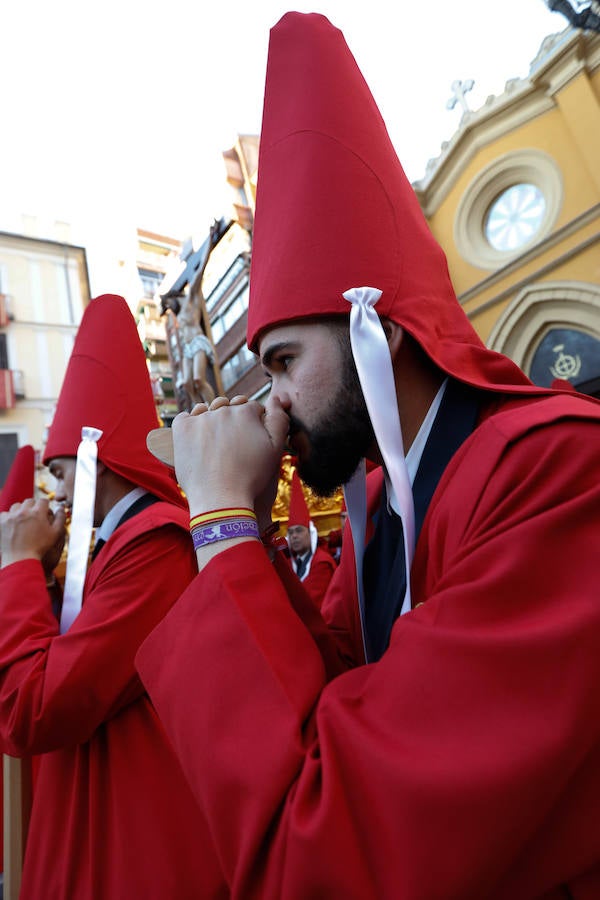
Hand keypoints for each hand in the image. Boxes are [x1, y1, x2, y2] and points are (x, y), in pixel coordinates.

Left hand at [0, 499, 66, 568]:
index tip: (45, 511)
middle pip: (29, 501)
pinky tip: (13, 525)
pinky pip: (5, 514)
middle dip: (33, 507)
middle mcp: (24, 512)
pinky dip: (9, 517)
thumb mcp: (56, 533)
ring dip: (21, 510)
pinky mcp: (1, 522)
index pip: (43, 500)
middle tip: (35, 517)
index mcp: (38, 513)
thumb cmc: (40, 548)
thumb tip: (60, 507)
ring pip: (17, 506)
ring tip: (23, 520)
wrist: (20, 559)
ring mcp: (11, 516)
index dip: (45, 506)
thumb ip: (60, 518)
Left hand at [172, 394, 288, 516]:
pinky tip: (198, 440)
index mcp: (245, 412)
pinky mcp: (182, 428)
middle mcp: (222, 410)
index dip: (253, 423)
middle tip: (232, 444)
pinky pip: (186, 418)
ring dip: (211, 422)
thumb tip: (278, 397)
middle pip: (229, 408)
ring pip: (207, 411)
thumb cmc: (251, 477)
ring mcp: (200, 418)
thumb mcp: (275, 449)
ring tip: (215, 444)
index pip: (251, 408)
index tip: (250, 439)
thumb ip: (279, 419)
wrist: (221, 500)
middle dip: (232, 421)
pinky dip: (191, 426)